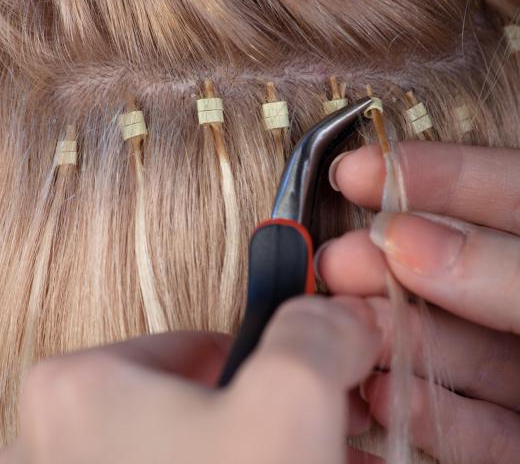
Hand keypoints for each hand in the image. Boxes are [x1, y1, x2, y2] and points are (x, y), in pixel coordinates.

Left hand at [0, 296, 382, 463]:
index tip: (301, 395)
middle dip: (266, 424)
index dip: (263, 367)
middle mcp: (60, 443)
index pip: (196, 344)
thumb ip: (311, 336)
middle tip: (315, 447)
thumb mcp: (286, 406)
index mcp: (80, 389)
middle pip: (199, 405)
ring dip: (262, 461)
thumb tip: (338, 315)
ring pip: (196, 454)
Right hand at [319, 141, 519, 463]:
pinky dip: (428, 414)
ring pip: (456, 351)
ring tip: (341, 330)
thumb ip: (508, 270)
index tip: (359, 171)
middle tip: (336, 261)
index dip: (429, 174)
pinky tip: (382, 398)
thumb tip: (411, 238)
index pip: (504, 192)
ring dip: (392, 342)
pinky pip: (476, 426)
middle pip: (458, 275)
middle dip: (390, 265)